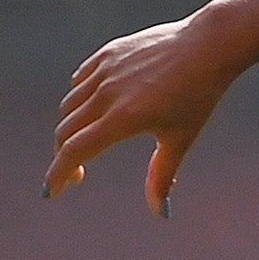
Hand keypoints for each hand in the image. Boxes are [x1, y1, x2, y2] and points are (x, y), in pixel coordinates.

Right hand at [47, 13, 248, 213]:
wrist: (208, 46)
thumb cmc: (199, 96)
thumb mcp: (181, 139)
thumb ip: (162, 176)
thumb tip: (161, 213)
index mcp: (122, 119)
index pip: (75, 151)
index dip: (58, 175)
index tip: (50, 192)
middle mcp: (106, 94)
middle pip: (66, 131)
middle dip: (64, 156)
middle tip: (77, 175)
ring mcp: (104, 71)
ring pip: (70, 106)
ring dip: (71, 128)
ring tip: (88, 142)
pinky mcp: (106, 54)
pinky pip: (80, 81)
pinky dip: (79, 100)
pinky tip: (92, 110)